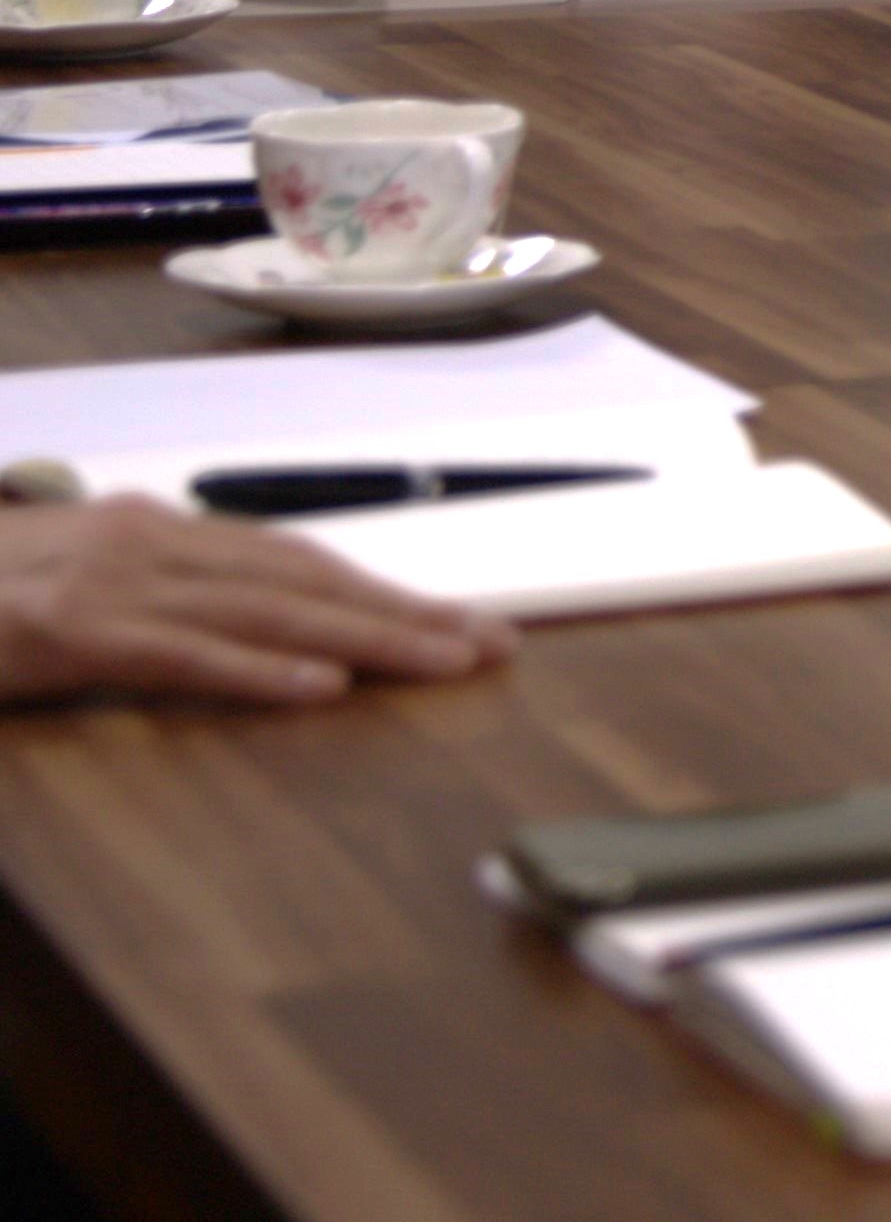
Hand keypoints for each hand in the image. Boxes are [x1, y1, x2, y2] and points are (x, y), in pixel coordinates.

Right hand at [0, 501, 506, 707]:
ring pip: (265, 612)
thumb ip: (158, 603)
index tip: (458, 621)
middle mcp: (147, 543)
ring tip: (444, 662)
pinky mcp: (66, 632)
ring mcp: (108, 584)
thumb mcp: (76, 589)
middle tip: (493, 644)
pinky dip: (256, 672)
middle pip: (302, 580)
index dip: (381, 590)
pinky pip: (179, 655)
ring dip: (364, 640)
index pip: (294, 561)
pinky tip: (319, 690)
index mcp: (154, 532)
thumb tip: (249, 634)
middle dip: (404, 613)